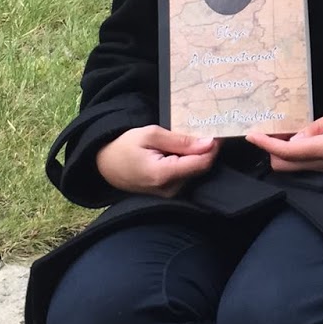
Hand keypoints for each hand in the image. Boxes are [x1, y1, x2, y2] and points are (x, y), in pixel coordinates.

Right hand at [95, 126, 219, 197]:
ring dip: (195, 154)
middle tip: (199, 129)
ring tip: (182, 139)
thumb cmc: (125, 147)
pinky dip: (187, 161)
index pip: (202, 163)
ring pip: (195, 171)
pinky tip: (177, 151)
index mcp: (164, 175)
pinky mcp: (170, 193)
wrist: (106, 165)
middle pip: (201, 167)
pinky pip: (187, 175)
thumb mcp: (150, 135)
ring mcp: (170, 194)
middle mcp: (170, 189)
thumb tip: (208, 142)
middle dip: (203, 149)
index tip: (217, 130)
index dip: (213, 147)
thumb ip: (180, 140)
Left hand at [245, 104, 322, 173]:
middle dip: (271, 151)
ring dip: (282, 153)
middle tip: (268, 129)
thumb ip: (320, 125)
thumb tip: (296, 137)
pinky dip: (294, 155)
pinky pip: (305, 166)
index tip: (251, 134)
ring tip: (280, 131)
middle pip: (284, 166)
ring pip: (293, 168)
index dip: (266, 144)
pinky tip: (297, 138)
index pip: (288, 152)